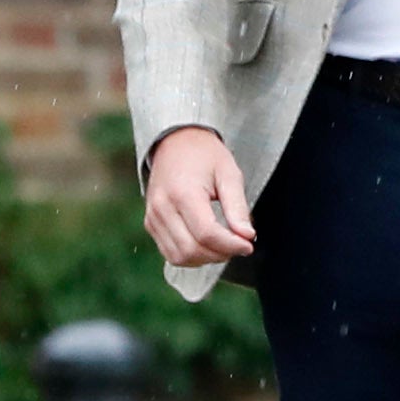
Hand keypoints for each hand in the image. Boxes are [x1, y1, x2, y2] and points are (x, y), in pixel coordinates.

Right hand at [142, 127, 255, 266]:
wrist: (175, 141)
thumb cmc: (205, 155)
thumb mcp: (228, 173)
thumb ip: (237, 207)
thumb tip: (247, 236)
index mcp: (183, 192)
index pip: (206, 233)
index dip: (230, 245)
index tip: (248, 245)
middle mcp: (162, 208)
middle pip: (192, 250)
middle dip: (219, 254)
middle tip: (239, 244)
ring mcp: (153, 217)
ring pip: (179, 257)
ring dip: (205, 259)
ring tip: (224, 245)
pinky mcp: (150, 224)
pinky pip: (170, 253)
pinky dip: (190, 256)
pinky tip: (206, 245)